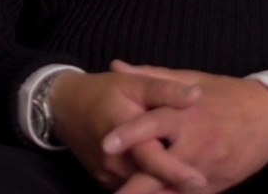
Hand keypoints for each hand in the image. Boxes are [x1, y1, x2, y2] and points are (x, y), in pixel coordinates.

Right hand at [48, 70, 206, 190]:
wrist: (64, 107)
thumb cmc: (103, 92)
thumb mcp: (134, 83)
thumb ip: (164, 90)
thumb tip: (196, 95)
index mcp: (124, 130)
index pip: (151, 157)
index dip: (175, 171)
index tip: (200, 181)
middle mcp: (114, 159)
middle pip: (147, 180)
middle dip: (173, 186)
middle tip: (202, 184)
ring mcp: (107, 172)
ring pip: (139, 187)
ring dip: (160, 188)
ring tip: (189, 187)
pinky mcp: (104, 180)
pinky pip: (129, 187)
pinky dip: (146, 187)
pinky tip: (165, 183)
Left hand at [104, 62, 267, 193]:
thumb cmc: (227, 95)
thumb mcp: (192, 79)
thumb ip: (152, 78)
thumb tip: (116, 66)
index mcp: (187, 115)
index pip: (153, 125)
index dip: (129, 134)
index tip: (105, 144)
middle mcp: (196, 144)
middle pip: (159, 170)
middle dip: (133, 187)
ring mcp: (207, 168)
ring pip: (173, 190)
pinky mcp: (216, 185)